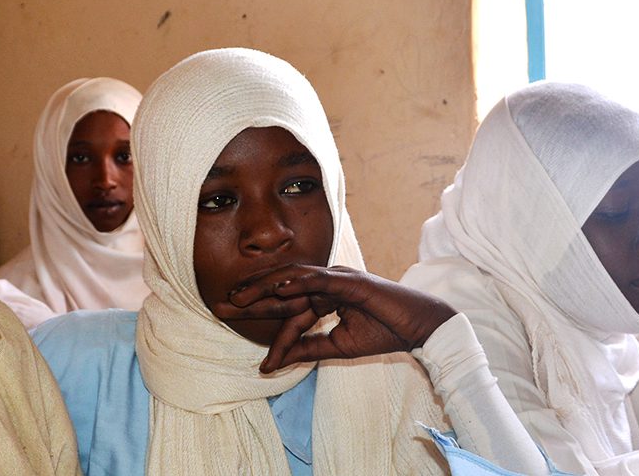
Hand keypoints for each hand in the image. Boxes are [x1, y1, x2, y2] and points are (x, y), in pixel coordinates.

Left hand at [212, 265, 456, 372]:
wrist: (418, 328)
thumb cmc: (384, 332)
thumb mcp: (338, 347)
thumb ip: (308, 348)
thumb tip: (275, 360)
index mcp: (324, 296)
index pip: (288, 310)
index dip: (267, 328)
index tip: (251, 353)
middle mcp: (326, 283)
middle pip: (281, 288)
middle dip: (251, 296)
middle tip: (220, 303)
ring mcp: (337, 277)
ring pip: (293, 279)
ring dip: (265, 287)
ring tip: (240, 297)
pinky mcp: (350, 280)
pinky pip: (318, 280)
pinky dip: (296, 282)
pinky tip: (276, 288)